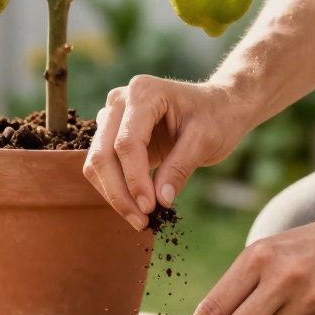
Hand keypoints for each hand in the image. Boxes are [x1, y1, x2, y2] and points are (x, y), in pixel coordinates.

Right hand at [83, 76, 251, 229]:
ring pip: (96, 162)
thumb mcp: (205, 141)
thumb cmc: (216, 117)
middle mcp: (120, 101)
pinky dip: (115, 189)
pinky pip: (103, 166)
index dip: (135, 179)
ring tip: (140, 220)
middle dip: (119, 193)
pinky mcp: (113, 135)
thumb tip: (159, 202)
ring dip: (114, 195)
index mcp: (143, 92)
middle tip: (142, 222)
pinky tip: (136, 207)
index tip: (150, 209)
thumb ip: (180, 168)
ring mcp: (112, 116)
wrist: (218, 106)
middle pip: (104, 153)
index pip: (127, 143)